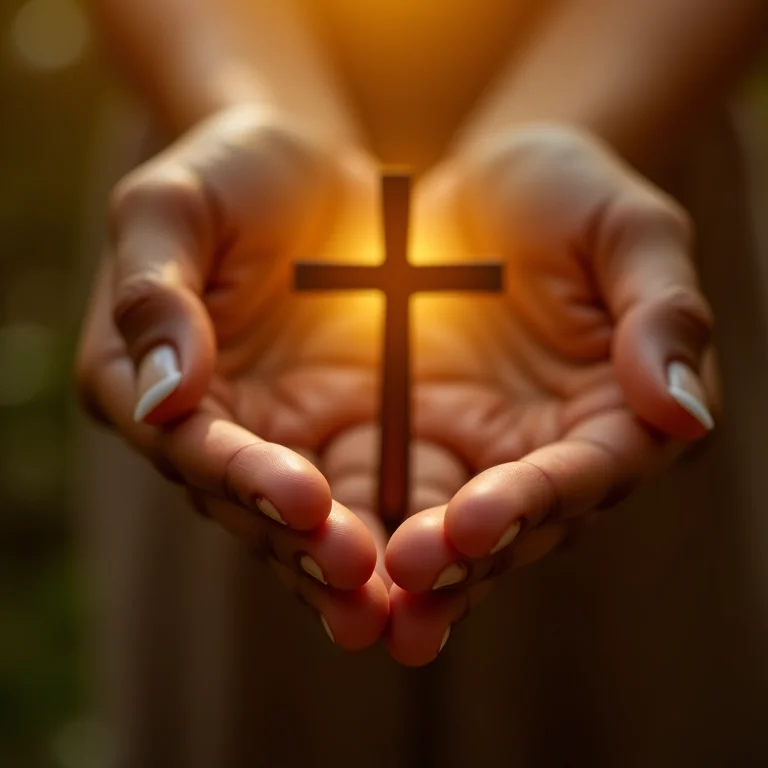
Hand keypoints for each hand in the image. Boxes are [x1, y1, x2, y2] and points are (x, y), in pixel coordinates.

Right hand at [76, 105, 389, 648]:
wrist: (305, 169)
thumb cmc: (228, 173)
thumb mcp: (172, 206)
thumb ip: (155, 293)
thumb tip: (162, 395)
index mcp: (145, 382)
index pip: (192, 443)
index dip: (243, 475)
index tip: (302, 499)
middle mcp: (213, 427)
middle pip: (252, 504)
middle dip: (305, 547)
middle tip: (360, 588)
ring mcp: (282, 435)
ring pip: (312, 518)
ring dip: (353, 564)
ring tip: (398, 611)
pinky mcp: (345, 429)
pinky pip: (372, 488)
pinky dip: (400, 527)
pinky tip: (442, 565)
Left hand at [384, 125, 716, 664]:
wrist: (480, 188)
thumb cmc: (567, 194)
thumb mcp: (626, 231)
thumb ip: (662, 314)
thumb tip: (682, 412)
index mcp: (615, 414)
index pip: (583, 474)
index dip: (533, 501)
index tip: (476, 524)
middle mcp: (544, 452)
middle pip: (511, 526)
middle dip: (460, 561)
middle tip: (407, 582)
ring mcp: (472, 452)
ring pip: (443, 530)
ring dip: (404, 573)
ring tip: (362, 613)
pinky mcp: (409, 439)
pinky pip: (381, 492)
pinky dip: (355, 528)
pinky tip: (316, 560)